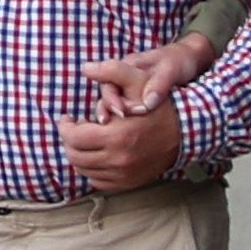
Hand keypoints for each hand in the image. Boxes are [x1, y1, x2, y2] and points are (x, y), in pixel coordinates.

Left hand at [61, 49, 189, 189]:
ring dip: (79, 154)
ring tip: (84, 140)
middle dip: (69, 140)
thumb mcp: (138, 80)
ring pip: (85, 170)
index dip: (64, 126)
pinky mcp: (130, 182)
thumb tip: (85, 67)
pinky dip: (92, 170)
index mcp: (116, 136)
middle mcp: (119, 160)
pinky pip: (100, 182)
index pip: (72, 138)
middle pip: (75, 156)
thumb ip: (111, 70)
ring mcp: (125, 175)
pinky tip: (97, 154)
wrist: (186, 131)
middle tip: (73, 128)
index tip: (68, 118)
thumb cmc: (159, 104)